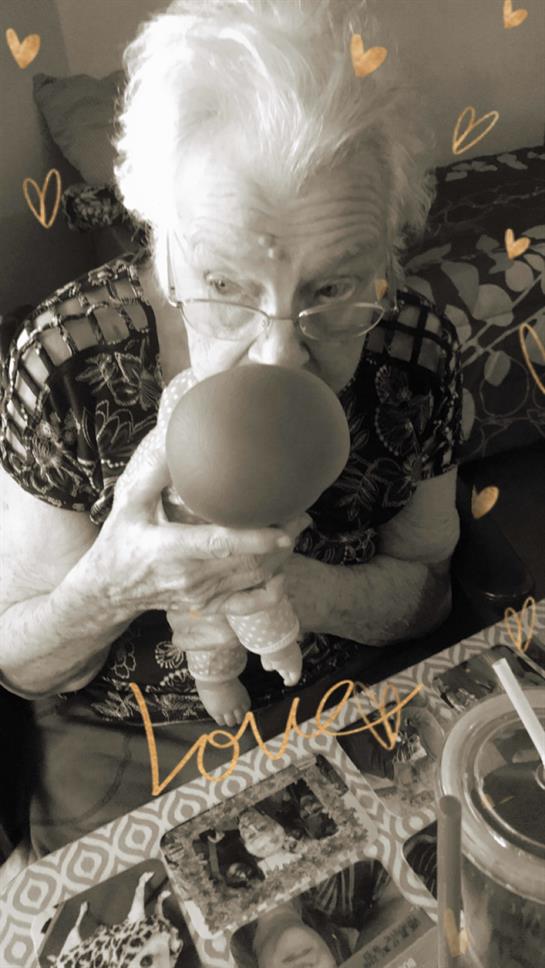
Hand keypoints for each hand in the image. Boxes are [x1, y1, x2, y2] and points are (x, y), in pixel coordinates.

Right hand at [76, 428, 295, 625]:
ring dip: (281, 557)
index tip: (282, 529)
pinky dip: (271, 591)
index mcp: (171, 549)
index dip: (254, 539)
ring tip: (297, 528)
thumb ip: (154, 476)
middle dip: (282, 539)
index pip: (220, 545)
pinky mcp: (207, 607)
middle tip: (301, 512)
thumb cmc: (120, 542)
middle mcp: (190, 576)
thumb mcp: (128, 505)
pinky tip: (281, 571)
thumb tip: (175, 442)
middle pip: (248, 562)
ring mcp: (201, 596)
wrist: (108, 590)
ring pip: (253, 579)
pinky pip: (247, 604)